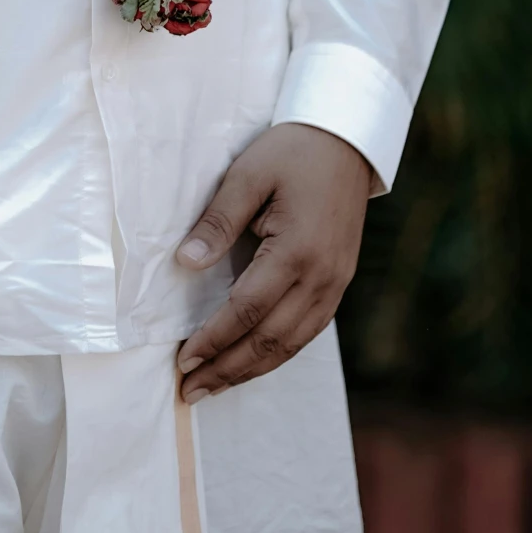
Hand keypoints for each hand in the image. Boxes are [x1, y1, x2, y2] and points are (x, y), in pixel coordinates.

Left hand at [173, 122, 370, 403]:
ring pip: (291, 345)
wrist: (348, 141)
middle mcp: (321, 278)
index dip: (213, 339)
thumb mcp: (247, 175)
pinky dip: (276, 354)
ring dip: (251, 370)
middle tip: (190, 391)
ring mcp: (335, 285)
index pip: (247, 311)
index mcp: (297, 251)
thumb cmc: (293, 151)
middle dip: (228, 369)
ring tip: (214, 386)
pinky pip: (306, 333)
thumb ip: (217, 222)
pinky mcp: (339, 284)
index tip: (183, 361)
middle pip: (270, 341)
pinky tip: (252, 362)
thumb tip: (185, 264)